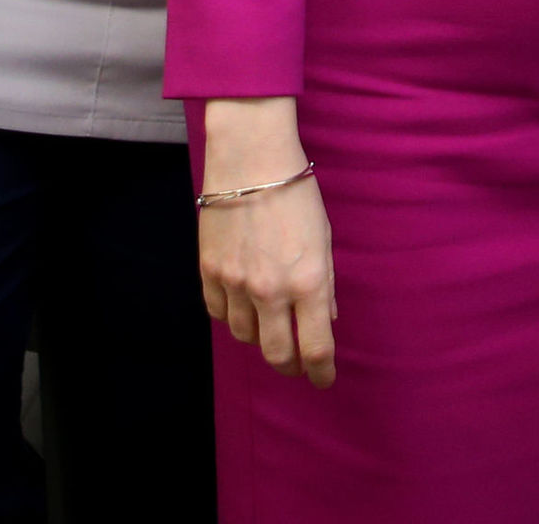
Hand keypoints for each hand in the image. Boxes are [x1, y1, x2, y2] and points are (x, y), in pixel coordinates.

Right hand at [200, 173, 336, 387]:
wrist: (250, 160)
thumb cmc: (296, 194)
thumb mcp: (324, 238)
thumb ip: (325, 283)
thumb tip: (328, 318)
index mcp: (308, 282)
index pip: (315, 348)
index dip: (321, 372)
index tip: (324, 380)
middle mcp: (271, 291)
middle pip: (277, 354)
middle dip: (290, 366)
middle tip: (297, 364)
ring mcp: (236, 283)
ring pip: (245, 337)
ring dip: (261, 339)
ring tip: (271, 328)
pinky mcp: (209, 272)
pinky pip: (219, 313)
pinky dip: (233, 317)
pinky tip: (244, 307)